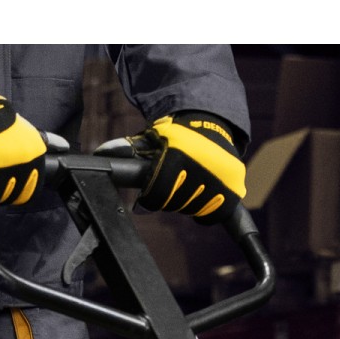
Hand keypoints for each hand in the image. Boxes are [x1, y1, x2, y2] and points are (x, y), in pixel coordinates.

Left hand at [129, 111, 246, 223]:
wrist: (213, 124)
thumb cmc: (177, 135)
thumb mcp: (154, 137)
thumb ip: (131, 148)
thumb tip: (105, 153)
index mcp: (178, 155)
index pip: (157, 196)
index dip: (150, 199)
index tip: (149, 196)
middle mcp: (201, 167)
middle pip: (174, 204)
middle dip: (169, 198)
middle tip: (172, 184)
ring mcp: (220, 178)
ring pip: (193, 209)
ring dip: (187, 203)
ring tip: (188, 184)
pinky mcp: (234, 188)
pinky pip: (213, 214)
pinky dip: (206, 210)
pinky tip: (202, 196)